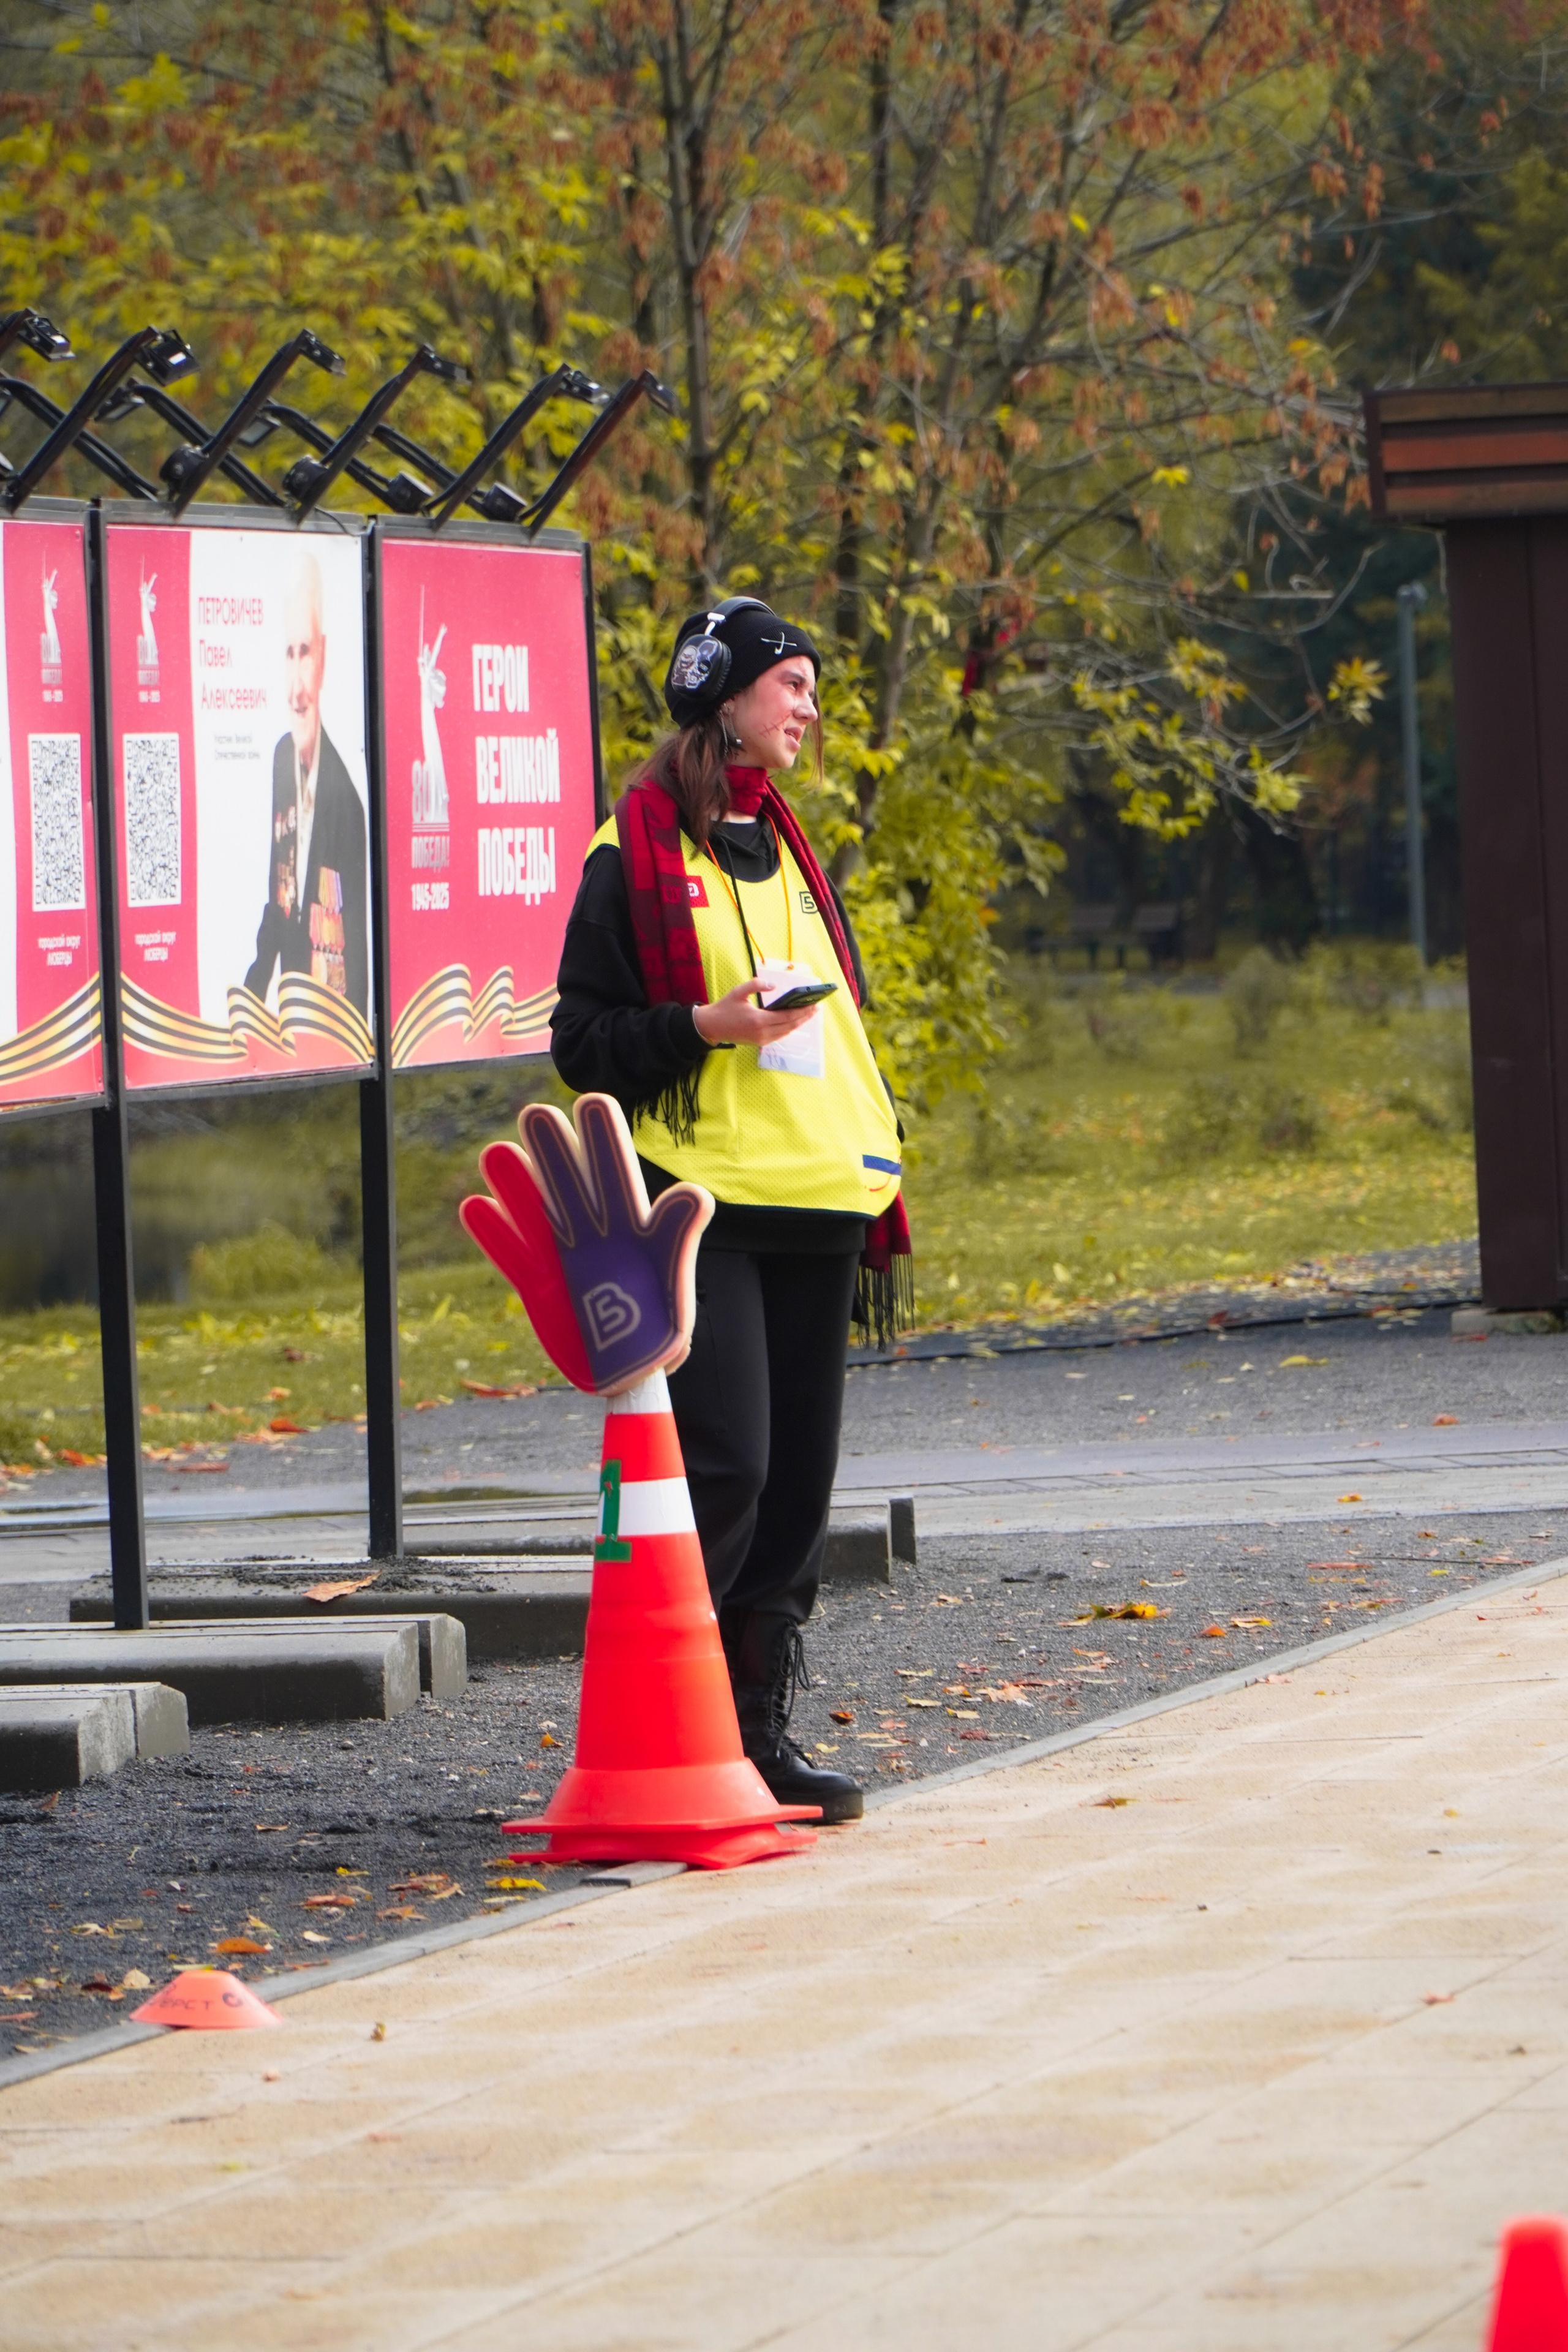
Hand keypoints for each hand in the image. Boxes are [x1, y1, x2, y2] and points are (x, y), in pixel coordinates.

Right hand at [460, 1093, 712, 1395]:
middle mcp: (592, 1231)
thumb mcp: (674, 1282)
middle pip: (568, 1181)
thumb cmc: (659, 1328)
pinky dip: (492, 1234)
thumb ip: (678, 1237)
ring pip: (533, 1210)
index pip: (615, 1171)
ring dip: (515, 1183)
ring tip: (496, 1153)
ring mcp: (561, 1256)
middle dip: (553, 1148)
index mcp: (631, 1225)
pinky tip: (475, 1207)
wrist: (630, 1372)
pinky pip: (511, 1255)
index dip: (602, 1138)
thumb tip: (694, 1194)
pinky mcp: (536, 1285)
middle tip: (536, 1114)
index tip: (590, 1103)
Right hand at [693, 977, 819, 1046]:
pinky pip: (779, 1036)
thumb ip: (757, 984)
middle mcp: (762, 1032)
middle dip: (805, 1017)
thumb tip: (774, 985)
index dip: (802, 1011)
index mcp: (758, 1019)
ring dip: (799, 1024)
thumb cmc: (725, 1007)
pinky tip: (795, 1021)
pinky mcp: (760, 1043)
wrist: (712, 1026)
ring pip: (786, 1033)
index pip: (787, 1016)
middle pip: (790, 1026)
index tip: (813, 1005)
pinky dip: (789, 1029)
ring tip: (808, 1014)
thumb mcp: (739, 991)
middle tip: (816, 1009)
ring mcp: (761, 1040)